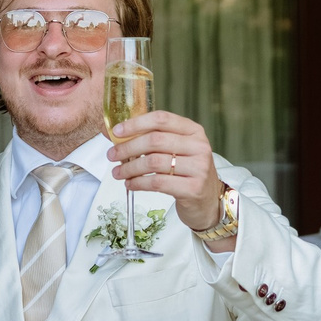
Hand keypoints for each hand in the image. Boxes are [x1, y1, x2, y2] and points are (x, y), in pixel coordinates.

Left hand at [108, 110, 226, 230]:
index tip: (117, 132)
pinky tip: (130, 184)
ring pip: (153, 162)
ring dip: (130, 168)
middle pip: (155, 140)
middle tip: (112, 155)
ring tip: (118, 172)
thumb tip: (120, 135)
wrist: (208, 201)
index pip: (161, 119)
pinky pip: (157, 183)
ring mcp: (198, 168)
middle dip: (128, 147)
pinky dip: (138, 183)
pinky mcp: (193, 188)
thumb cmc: (187, 172)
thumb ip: (156, 139)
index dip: (136, 124)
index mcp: (194, 131)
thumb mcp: (179, 150)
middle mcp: (199, 146)